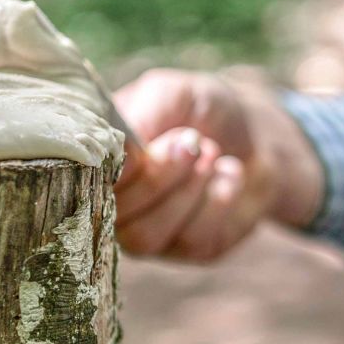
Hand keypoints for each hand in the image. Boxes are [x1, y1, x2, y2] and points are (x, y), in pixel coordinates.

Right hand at [112, 69, 324, 260]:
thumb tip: (121, 151)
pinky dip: (217, 201)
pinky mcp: (188, 249)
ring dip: (187, 191)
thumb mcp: (175, 94)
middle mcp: (115, 203)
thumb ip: (145, 114)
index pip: (83, 181)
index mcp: (100, 161)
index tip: (146, 146)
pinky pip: (191, 242)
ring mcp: (147, 231)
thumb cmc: (206, 110)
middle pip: (116, 215)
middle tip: (193, 141)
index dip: (114, 170)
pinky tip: (229, 174)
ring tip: (212, 154)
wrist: (260, 136)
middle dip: (159, 176)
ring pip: (146, 236)